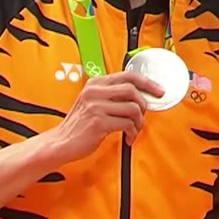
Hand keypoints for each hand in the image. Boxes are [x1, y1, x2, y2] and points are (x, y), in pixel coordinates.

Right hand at [47, 71, 164, 162]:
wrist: (61, 142)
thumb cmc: (79, 125)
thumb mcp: (92, 102)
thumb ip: (111, 95)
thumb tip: (140, 96)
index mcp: (95, 83)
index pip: (128, 75)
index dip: (147, 82)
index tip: (158, 90)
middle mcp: (95, 92)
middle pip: (132, 90)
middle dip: (144, 104)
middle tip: (143, 115)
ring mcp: (96, 106)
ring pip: (133, 108)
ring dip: (139, 122)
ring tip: (134, 129)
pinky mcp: (98, 122)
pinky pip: (127, 124)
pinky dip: (132, 132)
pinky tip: (128, 137)